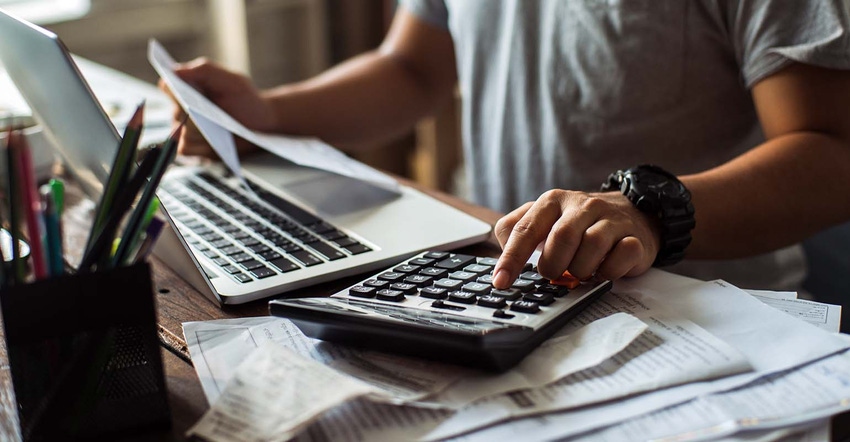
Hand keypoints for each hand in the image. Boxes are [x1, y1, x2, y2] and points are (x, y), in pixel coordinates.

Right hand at [158, 57, 276, 156]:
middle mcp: (183, 110)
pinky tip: (214, 141)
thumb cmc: (245, 98)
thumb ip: (204, 70)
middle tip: (201, 112)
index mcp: (188, 89)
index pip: (167, 86)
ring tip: (214, 127)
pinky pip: (186, 148)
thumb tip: (174, 70)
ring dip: (195, 130)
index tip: (182, 90)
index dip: (171, 88)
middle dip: (188, 112)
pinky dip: (198, 146)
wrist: (262, 122)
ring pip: (178, 132)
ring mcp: (188, 130)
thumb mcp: (230, 80)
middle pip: (174, 112)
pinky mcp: (196, 148)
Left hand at [491, 189, 660, 288]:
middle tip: (554, 274)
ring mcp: (611, 220)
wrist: (633, 214)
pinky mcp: (634, 237)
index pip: (525, 229)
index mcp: (553, 201)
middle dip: (553, 265)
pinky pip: (621, 256)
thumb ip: (517, 231)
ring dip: (581, 269)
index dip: (511, 258)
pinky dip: (609, 271)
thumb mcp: (545, 220)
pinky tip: (603, 272)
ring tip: (580, 272)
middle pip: (561, 238)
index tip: (501, 282)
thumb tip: (501, 258)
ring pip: (592, 246)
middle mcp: (582, 206)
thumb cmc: (580, 224)